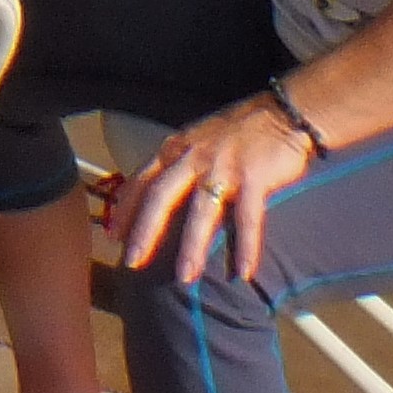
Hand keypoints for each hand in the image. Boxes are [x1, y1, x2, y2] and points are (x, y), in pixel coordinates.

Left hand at [110, 93, 317, 285]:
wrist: (281, 113)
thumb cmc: (237, 131)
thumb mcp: (196, 141)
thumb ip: (177, 164)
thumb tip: (154, 195)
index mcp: (177, 149)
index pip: (141, 180)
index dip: (125, 209)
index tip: (111, 236)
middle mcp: (194, 157)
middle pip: (161, 196)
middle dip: (144, 231)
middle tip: (132, 263)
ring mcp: (224, 167)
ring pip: (201, 211)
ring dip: (192, 247)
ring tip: (185, 278)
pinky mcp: (254, 177)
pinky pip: (248, 218)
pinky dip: (246, 246)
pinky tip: (244, 272)